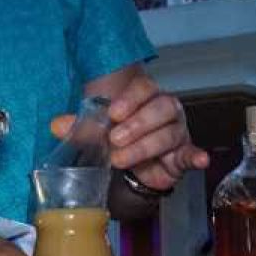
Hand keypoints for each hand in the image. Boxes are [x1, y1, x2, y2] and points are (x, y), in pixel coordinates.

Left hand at [51, 73, 208, 191]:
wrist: (135, 168)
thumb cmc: (119, 140)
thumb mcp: (97, 132)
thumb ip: (80, 127)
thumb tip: (56, 125)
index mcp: (145, 97)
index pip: (145, 88)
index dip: (131, 99)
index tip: (114, 114)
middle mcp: (166, 110)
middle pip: (161, 107)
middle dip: (137, 124)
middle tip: (115, 140)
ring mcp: (177, 131)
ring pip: (170, 133)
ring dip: (146, 146)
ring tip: (122, 159)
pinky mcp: (184, 154)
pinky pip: (192, 153)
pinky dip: (196, 156)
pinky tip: (200, 159)